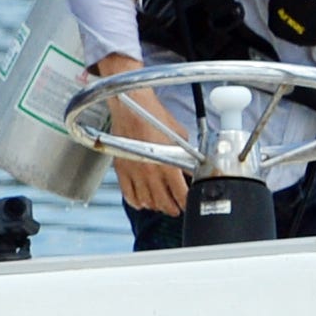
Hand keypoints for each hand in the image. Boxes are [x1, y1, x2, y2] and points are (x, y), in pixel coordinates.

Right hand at [84, 50, 190, 214]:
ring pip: (146, 201)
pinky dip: (135, 201)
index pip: (180, 194)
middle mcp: (150, 172)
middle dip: (172, 208)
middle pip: (163, 202)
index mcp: (167, 164)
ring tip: (161, 205)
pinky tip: (141, 201)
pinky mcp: (121, 169)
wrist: (131, 106)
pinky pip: (128, 194)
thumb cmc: (153, 115)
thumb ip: (187, 153)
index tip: (188, 204)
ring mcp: (134, 172)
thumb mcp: (180, 134)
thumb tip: (193, 164)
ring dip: (155, 206)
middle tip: (176, 208)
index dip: (186, 202)